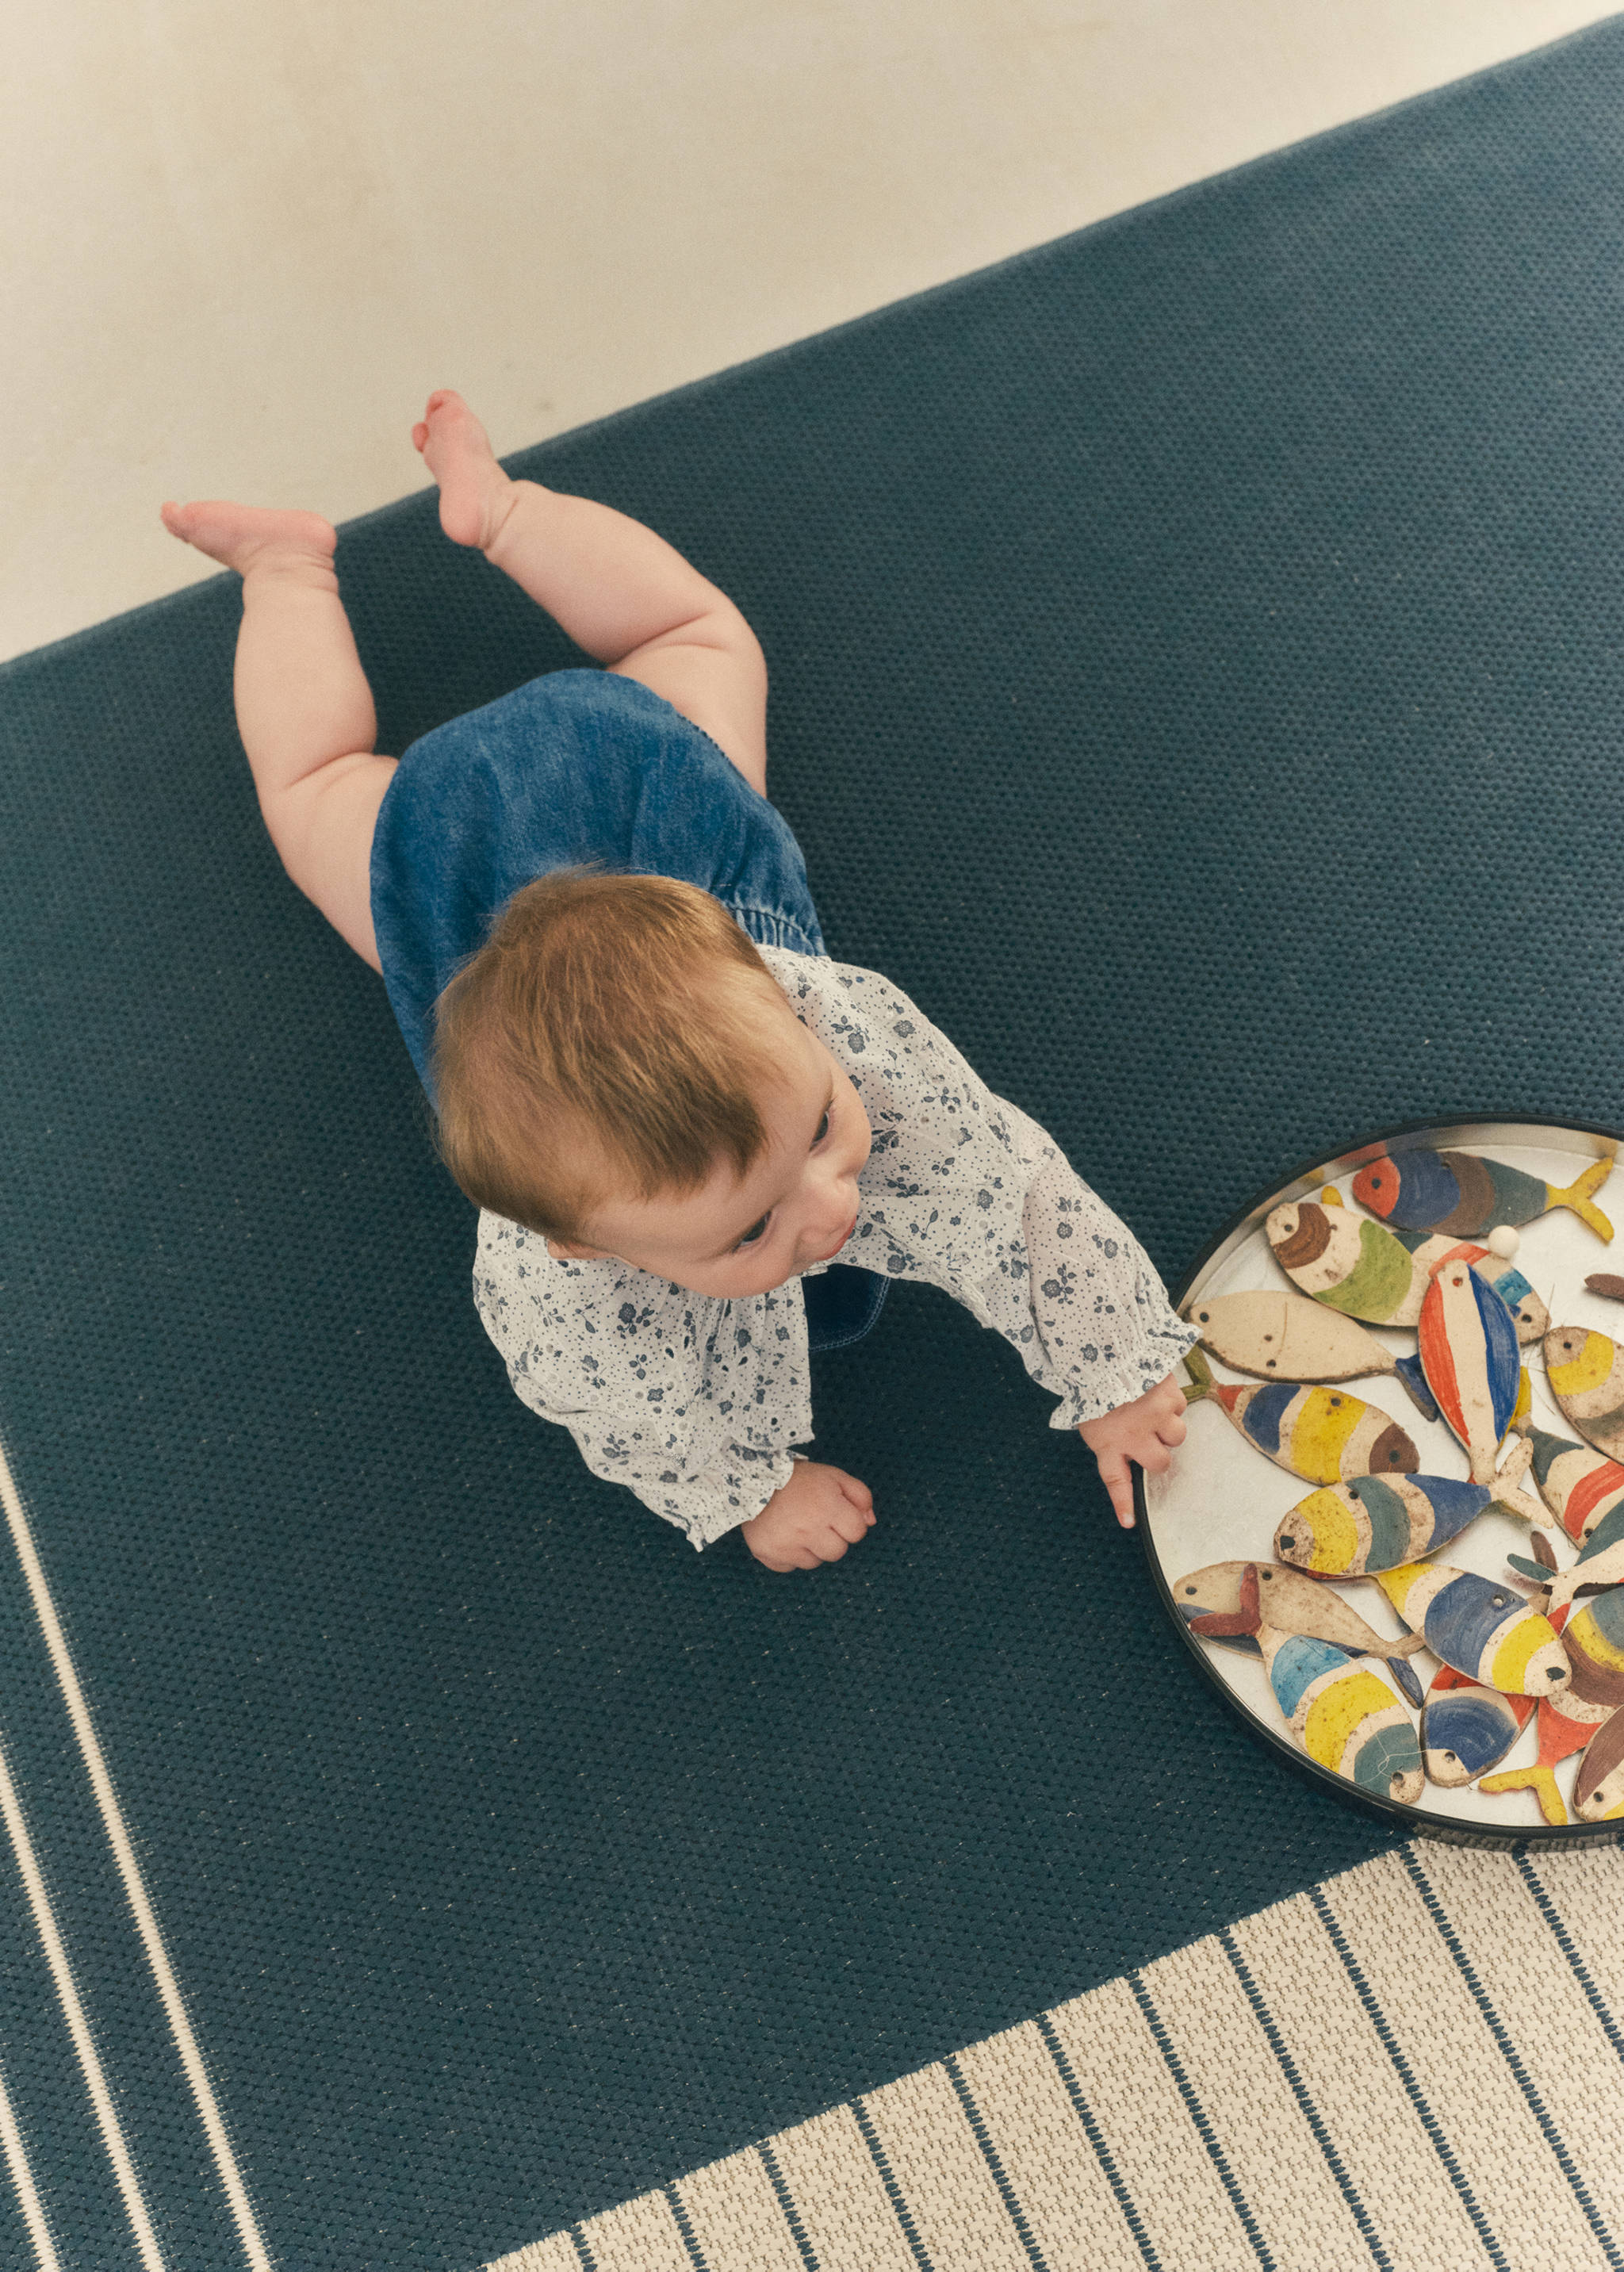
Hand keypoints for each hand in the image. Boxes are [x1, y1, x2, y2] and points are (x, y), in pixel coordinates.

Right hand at [741, 1460, 875, 1570]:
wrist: (751, 1480)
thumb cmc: (798, 1479)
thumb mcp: (834, 1476)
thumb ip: (860, 1496)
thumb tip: (870, 1522)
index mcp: (828, 1507)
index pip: (857, 1533)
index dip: (849, 1523)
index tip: (836, 1514)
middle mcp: (808, 1529)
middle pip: (838, 1552)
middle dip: (832, 1539)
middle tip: (816, 1521)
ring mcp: (787, 1546)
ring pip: (814, 1563)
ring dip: (810, 1549)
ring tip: (797, 1527)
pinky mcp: (768, 1555)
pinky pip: (789, 1567)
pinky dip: (789, 1556)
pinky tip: (783, 1536)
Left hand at [1078, 1373, 1187, 1527]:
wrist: (1107, 1348)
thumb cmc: (1097, 1383)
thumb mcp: (1090, 1414)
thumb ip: (1107, 1436)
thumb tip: (1120, 1451)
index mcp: (1107, 1440)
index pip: (1116, 1480)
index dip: (1123, 1502)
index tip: (1128, 1522)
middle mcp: (1134, 1434)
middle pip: (1160, 1463)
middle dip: (1158, 1453)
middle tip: (1149, 1438)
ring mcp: (1155, 1417)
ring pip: (1177, 1437)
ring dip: (1168, 1426)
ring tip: (1152, 1408)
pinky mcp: (1171, 1397)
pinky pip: (1180, 1408)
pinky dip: (1171, 1401)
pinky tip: (1155, 1389)